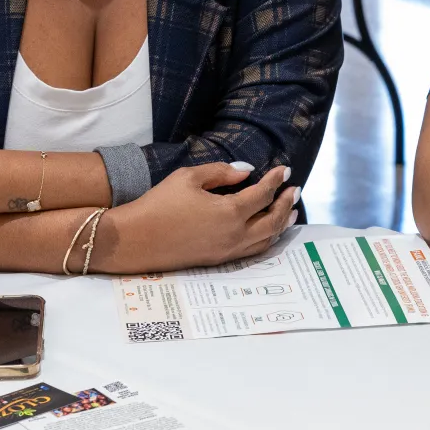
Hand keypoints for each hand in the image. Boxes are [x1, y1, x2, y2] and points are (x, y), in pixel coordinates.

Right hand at [96, 162, 297, 273]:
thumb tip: (246, 172)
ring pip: (266, 239)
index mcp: (229, 212)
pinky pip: (253, 251)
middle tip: (294, 190)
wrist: (135, 240)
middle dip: (286, 203)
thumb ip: (221, 172)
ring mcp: (228, 251)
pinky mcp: (218, 260)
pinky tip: (268, 232)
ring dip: (281, 224)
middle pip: (272, 220)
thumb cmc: (159, 204)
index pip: (263, 194)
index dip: (276, 180)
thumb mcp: (188, 178)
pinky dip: (267, 240)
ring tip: (291, 212)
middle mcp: (235, 235)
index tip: (285, 170)